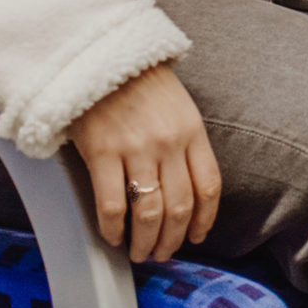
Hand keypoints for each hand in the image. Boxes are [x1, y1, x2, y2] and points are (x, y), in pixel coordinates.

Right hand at [69, 64, 221, 263]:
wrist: (99, 54)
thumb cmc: (138, 81)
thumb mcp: (177, 105)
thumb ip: (185, 141)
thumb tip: (186, 186)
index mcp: (192, 130)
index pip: (208, 186)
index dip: (204, 219)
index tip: (196, 236)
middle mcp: (169, 142)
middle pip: (180, 207)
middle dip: (172, 239)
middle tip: (162, 253)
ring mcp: (136, 148)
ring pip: (149, 214)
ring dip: (145, 242)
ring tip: (139, 252)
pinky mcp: (102, 153)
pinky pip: (112, 205)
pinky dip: (113, 229)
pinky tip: (112, 236)